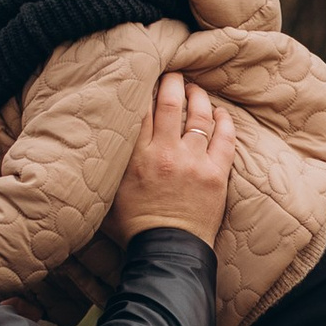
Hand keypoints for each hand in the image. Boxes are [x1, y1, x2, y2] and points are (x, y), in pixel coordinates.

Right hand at [112, 71, 235, 248]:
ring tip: (194, 88)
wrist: (167, 252)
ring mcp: (193, 161)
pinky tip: (219, 112)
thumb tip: (101, 142)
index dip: (144, 89)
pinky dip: (223, 121)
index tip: (145, 78)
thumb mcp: (110, 192)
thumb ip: (111, 164)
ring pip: (198, 115)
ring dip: (197, 96)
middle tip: (172, 74)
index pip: (141, 110)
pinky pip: (224, 138)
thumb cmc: (134, 226)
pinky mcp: (215, 173)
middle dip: (171, 82)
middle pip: (170, 103)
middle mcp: (166, 153)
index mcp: (137, 156)